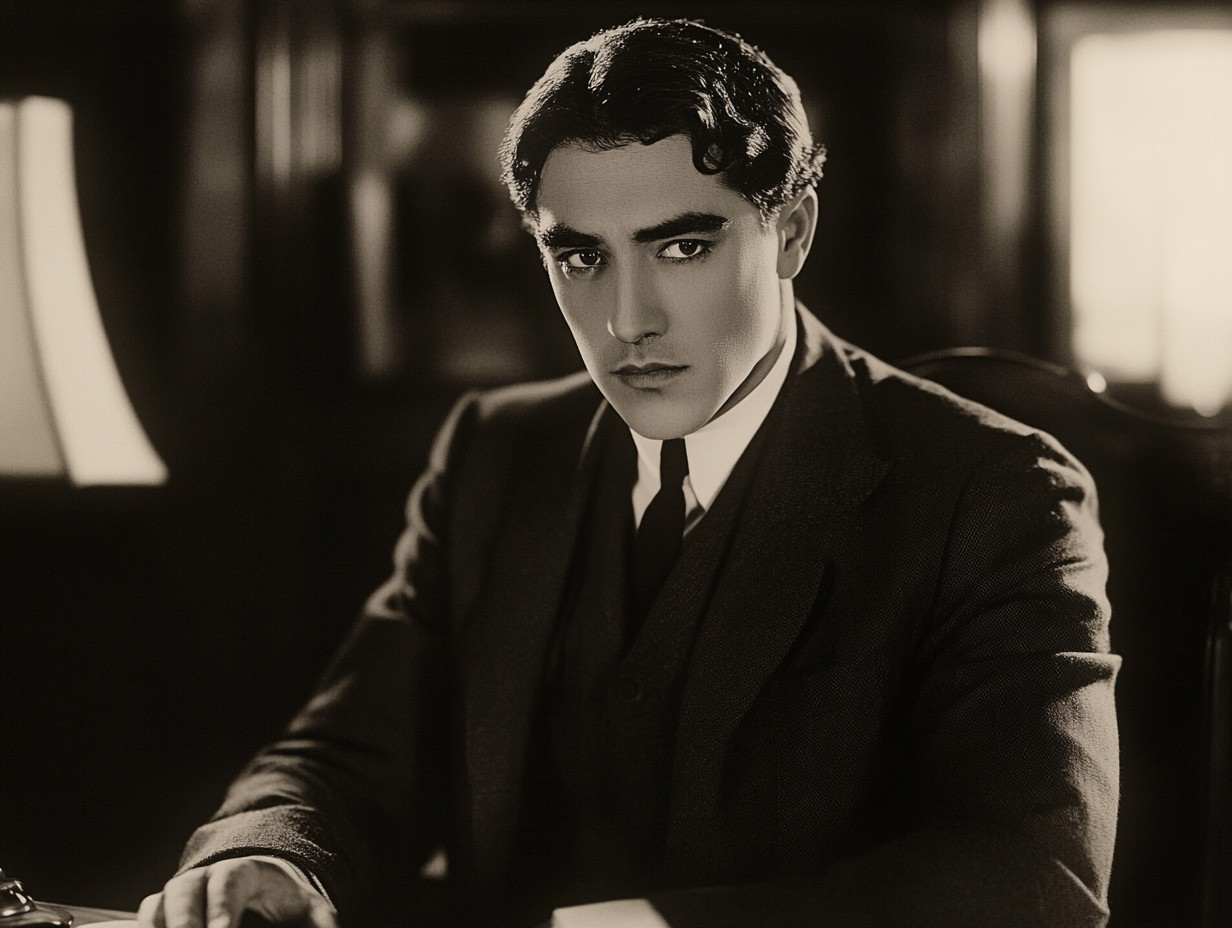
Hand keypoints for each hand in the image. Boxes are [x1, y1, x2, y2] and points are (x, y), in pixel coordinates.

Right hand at [137, 858, 336, 927]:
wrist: (263, 892)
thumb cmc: (288, 904)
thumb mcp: (312, 911)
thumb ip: (321, 926)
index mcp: (243, 871)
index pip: (227, 883)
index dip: (220, 909)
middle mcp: (205, 878)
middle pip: (184, 892)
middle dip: (184, 923)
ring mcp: (179, 895)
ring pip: (157, 906)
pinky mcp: (163, 915)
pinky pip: (147, 921)